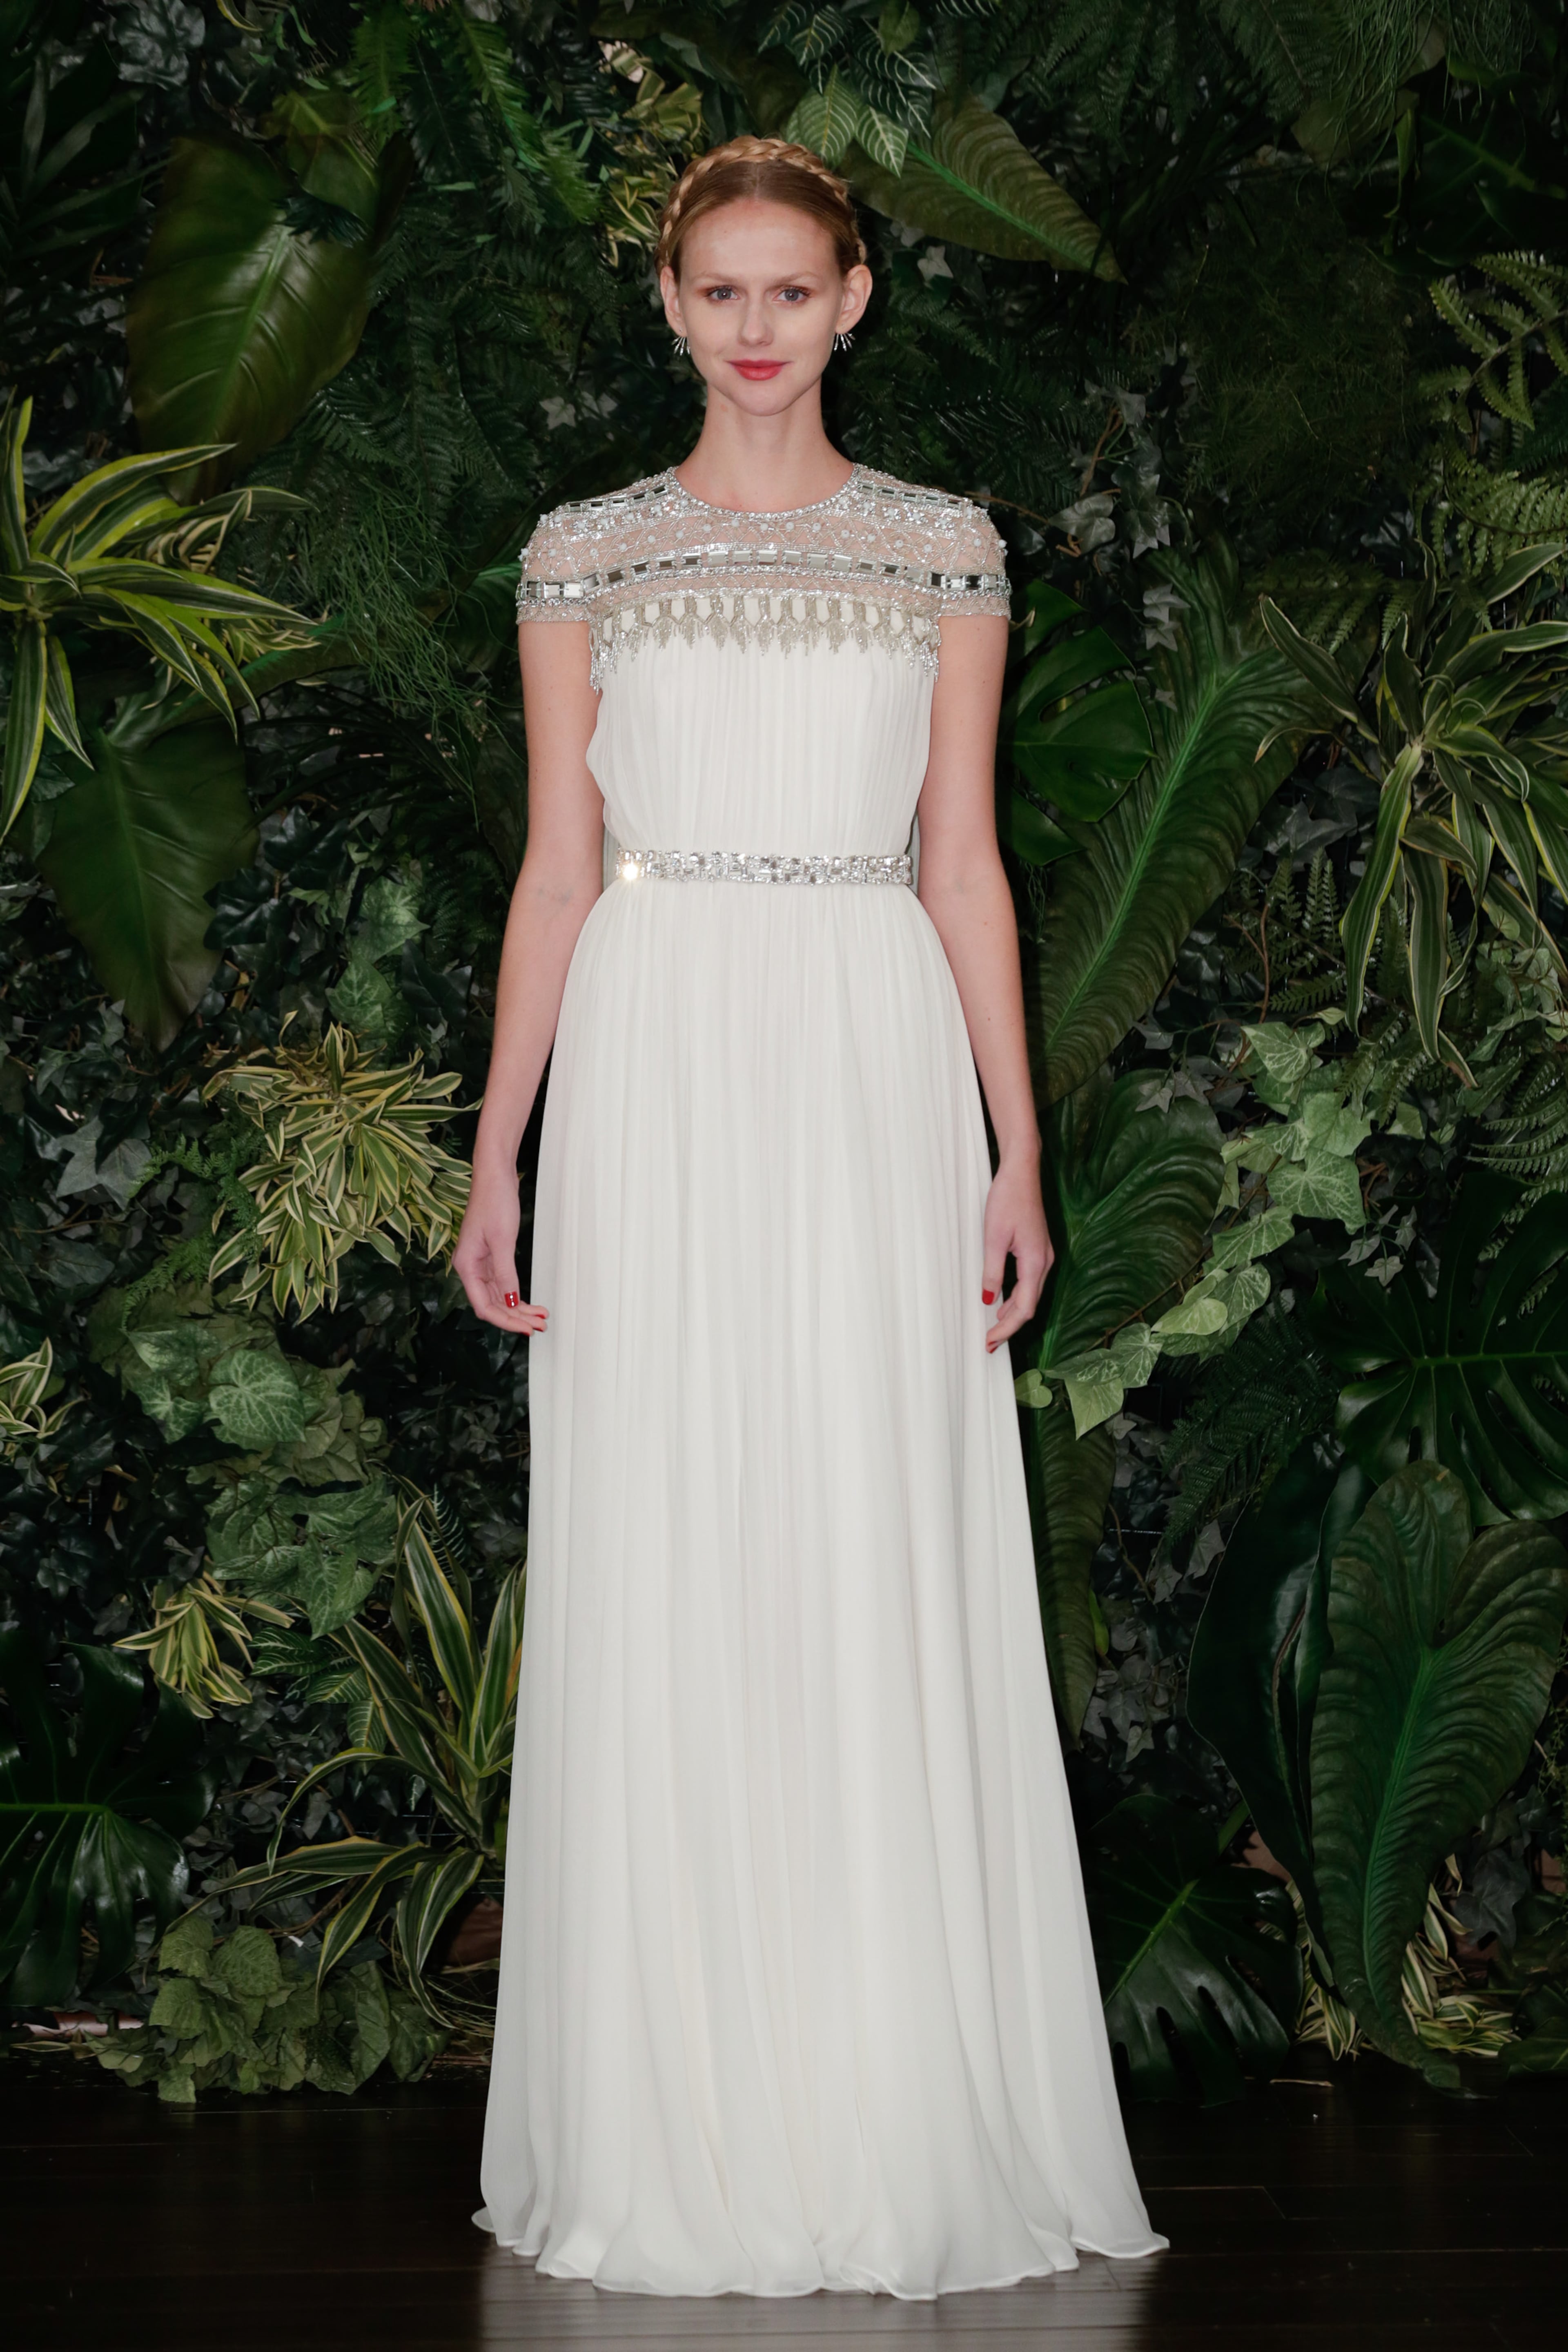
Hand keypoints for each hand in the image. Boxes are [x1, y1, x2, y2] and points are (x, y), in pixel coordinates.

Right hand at [453, 1164, 547, 1335]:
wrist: (495, 1177)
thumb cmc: (494, 1202)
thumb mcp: (502, 1240)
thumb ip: (505, 1273)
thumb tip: (511, 1302)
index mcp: (466, 1266)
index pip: (484, 1306)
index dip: (505, 1320)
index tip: (525, 1328)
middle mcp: (471, 1268)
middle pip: (492, 1304)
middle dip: (515, 1317)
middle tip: (539, 1326)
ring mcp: (481, 1263)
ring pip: (499, 1296)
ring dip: (518, 1309)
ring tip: (540, 1318)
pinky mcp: (491, 1257)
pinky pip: (503, 1283)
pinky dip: (516, 1294)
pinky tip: (529, 1303)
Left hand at [982, 1153, 1052, 1353]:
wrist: (1022, 1172)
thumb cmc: (1008, 1199)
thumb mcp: (993, 1237)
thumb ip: (993, 1271)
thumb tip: (989, 1300)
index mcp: (1035, 1263)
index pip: (1023, 1309)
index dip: (1006, 1329)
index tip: (989, 1342)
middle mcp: (1045, 1262)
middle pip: (1030, 1306)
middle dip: (1009, 1327)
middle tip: (989, 1343)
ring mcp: (1044, 1256)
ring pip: (1031, 1295)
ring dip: (1013, 1313)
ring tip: (995, 1328)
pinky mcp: (1038, 1249)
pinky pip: (1030, 1282)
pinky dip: (1017, 1297)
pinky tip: (1004, 1301)